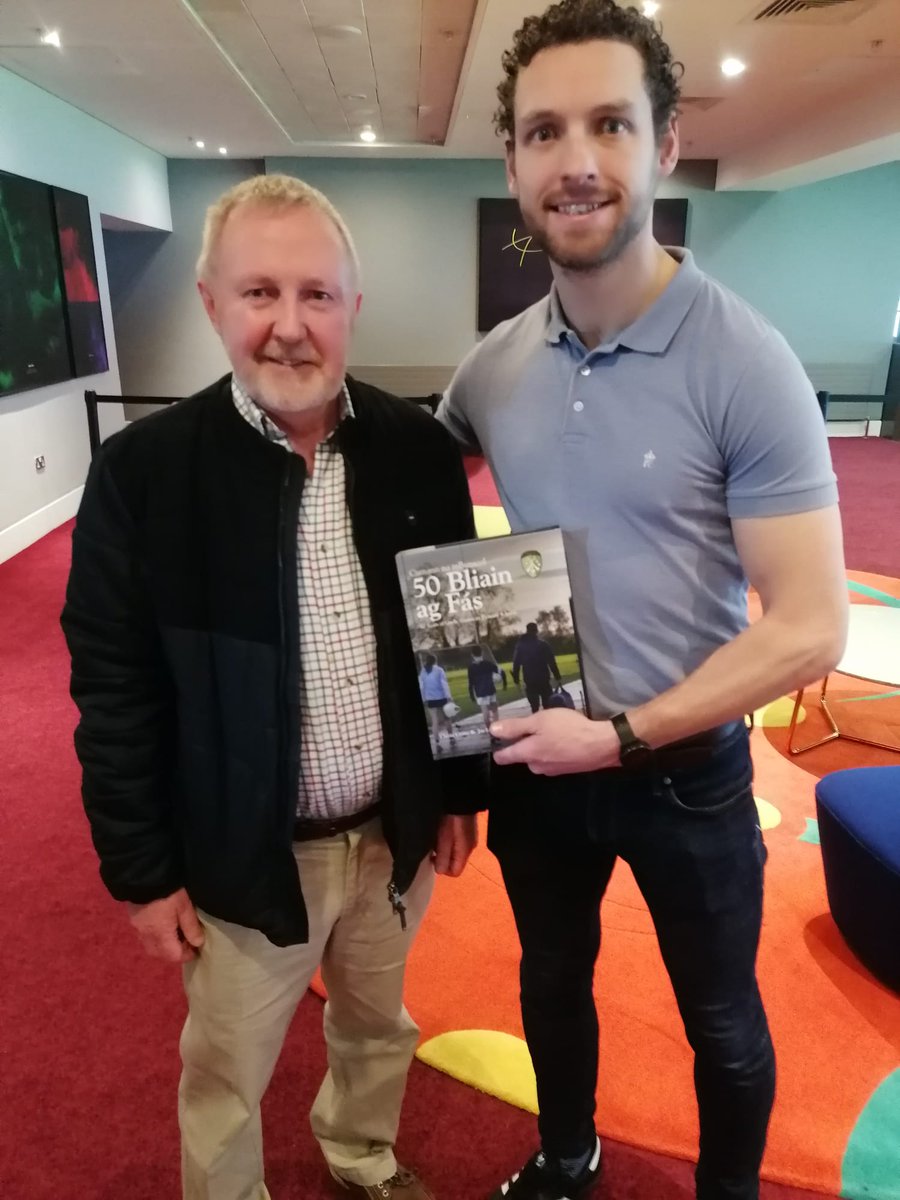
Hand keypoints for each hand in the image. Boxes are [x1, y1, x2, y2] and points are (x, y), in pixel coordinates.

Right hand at [126, 887, 204, 962]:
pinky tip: (163, 924)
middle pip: (160, 954)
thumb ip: (191, 927)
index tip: (196, 948)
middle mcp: (146, 935)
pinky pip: (144, 935)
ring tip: (175, 932)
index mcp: (160, 935)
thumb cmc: (168, 892)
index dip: (187, 954)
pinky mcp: (133, 918)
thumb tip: (198, 943)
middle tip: (186, 941)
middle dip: (173, 952)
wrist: (144, 875)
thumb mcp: (184, 907)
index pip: (173, 956)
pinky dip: (155, 936)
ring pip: (150, 946)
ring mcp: (137, 927)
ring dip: (163, 945)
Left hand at [433, 814, 477, 876]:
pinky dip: (449, 841)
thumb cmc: (451, 819)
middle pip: (455, 863)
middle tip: (433, 847)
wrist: (461, 799)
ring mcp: (470, 839)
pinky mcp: (467, 831)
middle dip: (442, 858)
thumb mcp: (444, 838)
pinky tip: (443, 831)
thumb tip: (439, 871)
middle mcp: (470, 848)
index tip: (432, 857)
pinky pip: (457, 843)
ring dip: (445, 849)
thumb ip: (442, 856)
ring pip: (455, 853)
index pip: (455, 872)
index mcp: (464, 852)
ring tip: (437, 837)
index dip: (442, 869)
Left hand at [491, 709, 619, 774]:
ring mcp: (552, 770)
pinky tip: (565, 739)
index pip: (503, 757)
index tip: (500, 735)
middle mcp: (537, 766)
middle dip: (525, 743)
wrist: (602, 745)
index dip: (499, 746)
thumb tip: (493, 731)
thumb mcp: (540, 721)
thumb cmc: (569, 729)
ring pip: (538, 757)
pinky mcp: (566, 770)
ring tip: (554, 730)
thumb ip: (515, 727)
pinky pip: (553, 759)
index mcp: (527, 754)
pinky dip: (555, 750)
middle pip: (522, 756)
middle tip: (537, 725)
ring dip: (542, 746)